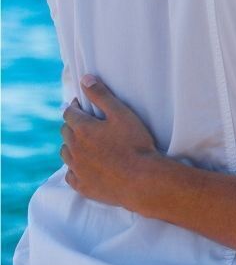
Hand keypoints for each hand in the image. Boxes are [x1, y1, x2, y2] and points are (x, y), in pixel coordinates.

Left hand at [61, 75, 162, 211]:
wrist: (141, 178)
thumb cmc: (134, 143)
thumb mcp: (121, 113)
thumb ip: (102, 95)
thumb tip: (85, 79)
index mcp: (82, 129)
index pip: (69, 113)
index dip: (74, 106)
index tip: (80, 104)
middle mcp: (74, 148)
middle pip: (65, 132)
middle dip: (72, 124)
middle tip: (84, 122)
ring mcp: (77, 168)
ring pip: (65, 153)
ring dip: (71, 145)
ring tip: (83, 144)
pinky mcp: (82, 185)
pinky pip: (70, 174)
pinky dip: (75, 168)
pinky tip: (84, 166)